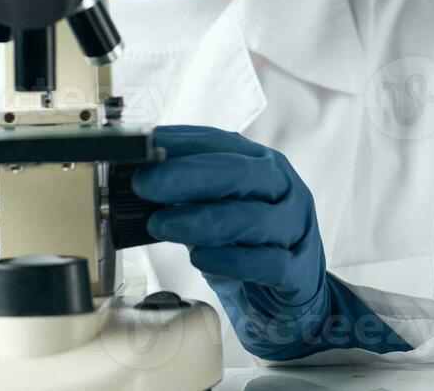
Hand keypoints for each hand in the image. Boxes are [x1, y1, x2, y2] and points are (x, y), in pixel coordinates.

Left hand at [132, 124, 408, 359]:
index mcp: (262, 164)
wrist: (293, 291)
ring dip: (202, 220)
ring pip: (253, 217)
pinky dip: (230, 260)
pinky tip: (200, 258)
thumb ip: (189, 196)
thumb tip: (136, 186)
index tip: (142, 146)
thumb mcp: (220, 211)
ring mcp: (295, 228)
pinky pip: (266, 262)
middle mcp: (283, 189)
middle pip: (241, 174)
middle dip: (188, 176)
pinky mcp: (297, 269)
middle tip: (144, 183)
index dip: (181, 143)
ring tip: (159, 225)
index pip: (221, 144)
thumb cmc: (250, 244)